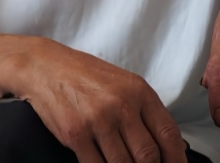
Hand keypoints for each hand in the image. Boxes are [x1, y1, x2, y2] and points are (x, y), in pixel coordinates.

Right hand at [19, 39, 187, 162]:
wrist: (43, 66)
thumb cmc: (84, 75)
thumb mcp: (122, 83)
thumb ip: (145, 112)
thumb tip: (171, 148)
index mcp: (138, 91)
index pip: (169, 135)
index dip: (176, 160)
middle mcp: (120, 105)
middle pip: (148, 156)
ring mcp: (97, 120)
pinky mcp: (75, 133)